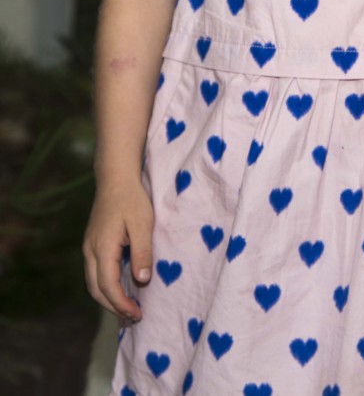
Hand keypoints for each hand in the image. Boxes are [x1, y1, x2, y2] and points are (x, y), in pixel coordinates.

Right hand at [83, 178, 153, 320]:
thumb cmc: (132, 199)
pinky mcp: (93, 244)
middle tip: (134, 316)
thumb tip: (142, 281)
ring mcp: (89, 248)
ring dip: (109, 298)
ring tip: (128, 307)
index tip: (137, 314)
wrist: (116, 178)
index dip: (121, 303)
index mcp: (102, 248)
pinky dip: (106, 285)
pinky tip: (121, 287)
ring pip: (93, 282)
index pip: (108, 286)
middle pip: (96, 289)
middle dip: (114, 306)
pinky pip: (96, 272)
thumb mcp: (143, 224)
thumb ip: (142, 252)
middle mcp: (90, 251)